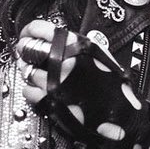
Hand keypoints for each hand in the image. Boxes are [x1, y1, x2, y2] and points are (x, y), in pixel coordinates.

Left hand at [15, 19, 149, 148]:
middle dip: (26, 53)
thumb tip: (60, 40)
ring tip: (39, 78)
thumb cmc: (117, 91)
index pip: (41, 28)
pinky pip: (29, 92)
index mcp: (77, 46)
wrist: (123, 119)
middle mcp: (65, 61)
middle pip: (30, 50)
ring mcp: (56, 82)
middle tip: (27, 57)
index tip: (27, 35)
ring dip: (30, 74)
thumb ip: (80, 47)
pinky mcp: (51, 101)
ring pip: (28, 72)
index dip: (29, 31)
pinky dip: (32, 92)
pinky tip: (42, 93)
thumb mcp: (102, 57)